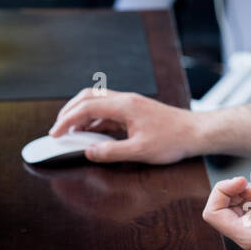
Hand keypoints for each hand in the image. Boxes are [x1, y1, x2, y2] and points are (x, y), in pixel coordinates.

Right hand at [48, 88, 198, 164]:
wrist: (195, 132)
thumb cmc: (172, 140)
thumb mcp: (139, 151)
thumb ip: (111, 152)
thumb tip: (88, 152)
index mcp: (124, 106)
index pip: (86, 107)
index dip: (67, 120)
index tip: (55, 133)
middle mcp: (125, 100)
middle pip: (88, 97)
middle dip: (69, 112)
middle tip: (57, 129)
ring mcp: (130, 104)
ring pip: (97, 102)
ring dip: (81, 114)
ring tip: (70, 132)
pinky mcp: (134, 111)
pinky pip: (107, 110)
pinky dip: (94, 119)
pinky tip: (91, 133)